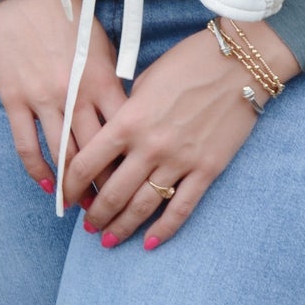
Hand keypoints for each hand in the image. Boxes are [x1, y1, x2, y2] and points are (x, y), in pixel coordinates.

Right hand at [0, 0, 127, 195]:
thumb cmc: (71, 16)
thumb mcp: (104, 45)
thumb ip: (114, 82)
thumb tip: (127, 116)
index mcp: (103, 79)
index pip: (123, 134)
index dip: (130, 164)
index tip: (138, 183)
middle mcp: (75, 94)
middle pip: (95, 153)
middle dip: (105, 185)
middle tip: (112, 208)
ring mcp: (42, 98)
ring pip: (61, 155)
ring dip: (72, 186)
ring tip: (82, 207)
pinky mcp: (15, 98)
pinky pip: (27, 144)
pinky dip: (38, 170)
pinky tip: (48, 186)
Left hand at [62, 19, 299, 248]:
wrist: (239, 62)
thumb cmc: (189, 63)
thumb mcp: (145, 81)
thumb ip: (126, 112)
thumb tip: (112, 137)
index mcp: (128, 121)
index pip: (86, 164)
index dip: (70, 186)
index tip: (66, 197)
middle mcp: (149, 146)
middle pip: (111, 193)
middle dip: (95, 215)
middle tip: (88, 227)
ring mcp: (179, 161)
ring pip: (142, 207)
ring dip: (122, 227)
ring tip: (109, 240)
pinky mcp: (206, 170)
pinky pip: (181, 208)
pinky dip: (164, 230)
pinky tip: (150, 243)